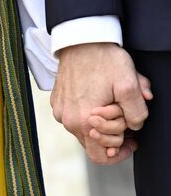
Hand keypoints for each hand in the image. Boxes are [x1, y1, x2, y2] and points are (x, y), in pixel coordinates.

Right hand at [51, 43, 151, 165]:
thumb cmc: (103, 59)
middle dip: (113, 134)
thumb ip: (137, 112)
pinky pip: (75, 117)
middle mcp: (69, 120)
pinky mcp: (57, 102)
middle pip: (94, 143)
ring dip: (102, 122)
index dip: (120, 154)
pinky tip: (99, 95)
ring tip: (112, 101)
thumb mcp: (129, 84)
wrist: (80, 39)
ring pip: (85, 129)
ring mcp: (61, 112)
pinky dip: (89, 112)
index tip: (131, 142)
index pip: (100, 156)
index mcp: (85, 121)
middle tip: (125, 116)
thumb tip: (136, 125)